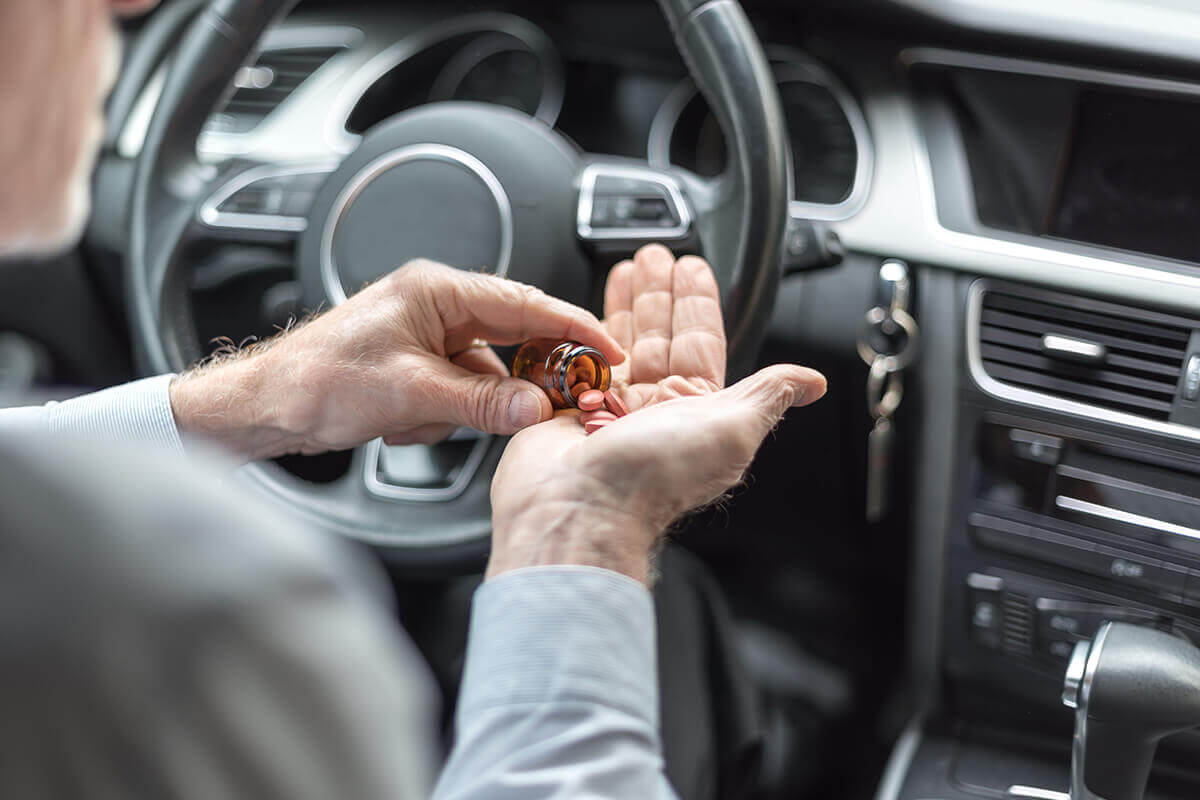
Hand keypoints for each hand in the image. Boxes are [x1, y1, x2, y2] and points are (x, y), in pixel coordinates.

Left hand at [169, 260, 623, 460]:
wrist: (264, 406)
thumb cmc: (317, 381)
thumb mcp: (410, 394)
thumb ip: (481, 402)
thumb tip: (537, 407)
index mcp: (438, 291)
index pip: (525, 303)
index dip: (574, 327)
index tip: (609, 351)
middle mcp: (436, 306)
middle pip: (511, 338)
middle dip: (517, 379)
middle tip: (547, 404)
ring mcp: (427, 337)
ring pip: (486, 374)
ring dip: (465, 406)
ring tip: (418, 417)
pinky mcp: (418, 366)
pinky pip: (460, 391)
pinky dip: (444, 415)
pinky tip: (404, 423)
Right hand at [488, 246, 825, 584]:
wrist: (581, 506)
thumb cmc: (656, 475)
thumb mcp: (733, 427)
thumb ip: (769, 394)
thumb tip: (813, 381)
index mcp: (696, 411)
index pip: (702, 343)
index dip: (699, 303)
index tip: (692, 268)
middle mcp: (654, 410)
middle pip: (659, 336)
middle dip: (659, 294)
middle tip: (655, 257)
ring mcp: (610, 410)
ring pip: (619, 345)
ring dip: (624, 305)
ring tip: (625, 269)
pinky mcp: (568, 411)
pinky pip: (577, 364)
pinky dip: (580, 333)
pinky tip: (583, 310)